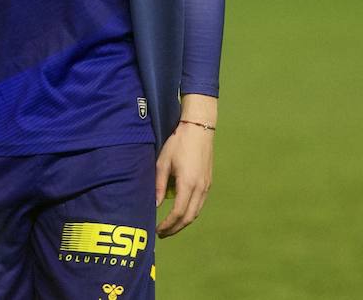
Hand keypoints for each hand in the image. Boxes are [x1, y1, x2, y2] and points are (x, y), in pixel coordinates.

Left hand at [154, 96, 216, 237]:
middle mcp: (200, 188)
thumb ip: (158, 185)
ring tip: (170, 226)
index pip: (177, 213)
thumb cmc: (178, 143)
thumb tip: (154, 205)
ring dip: (183, 222)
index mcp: (188, 184)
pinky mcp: (208, 182)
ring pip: (196, 212)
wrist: (199, 129)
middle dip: (175, 228)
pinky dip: (190, 213)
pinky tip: (180, 212)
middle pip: (189, 217)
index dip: (167, 225)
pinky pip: (200, 204)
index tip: (157, 230)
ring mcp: (206, 186)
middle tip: (162, 233)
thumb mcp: (163, 163)